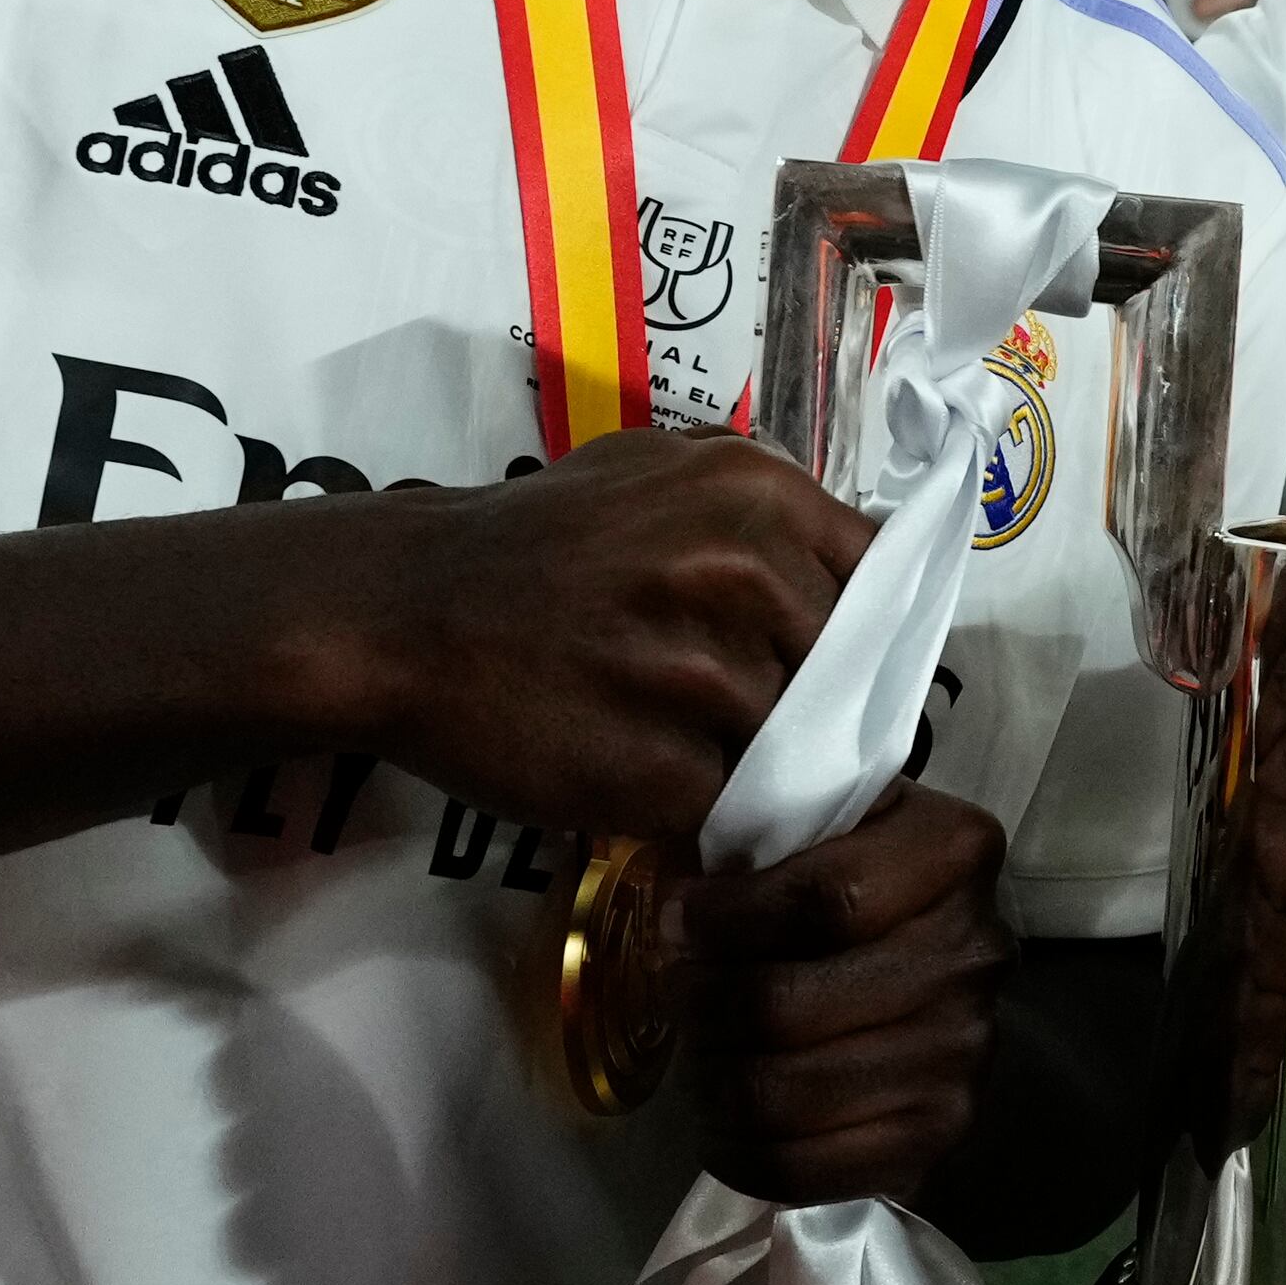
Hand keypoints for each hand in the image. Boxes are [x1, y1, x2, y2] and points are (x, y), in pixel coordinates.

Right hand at [317, 431, 875, 846]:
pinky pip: (734, 807)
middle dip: (816, 704)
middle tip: (755, 718)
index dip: (867, 633)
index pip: (882, 583)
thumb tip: (864, 563)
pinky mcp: (664, 772)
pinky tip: (662, 785)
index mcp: (759, 494)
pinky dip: (711, 810)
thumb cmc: (535, 544)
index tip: (840, 662)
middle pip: (849, 673)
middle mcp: (744, 574)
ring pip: (796, 747)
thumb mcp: (657, 474)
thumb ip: (763, 511)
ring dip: (762, 764)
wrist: (402, 614)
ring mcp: (704, 678)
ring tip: (693, 747)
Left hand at [673, 782, 1011, 1205]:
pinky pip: (801, 1166)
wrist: (939, 973)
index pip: (826, 898)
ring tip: (702, 1050)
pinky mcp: (939, 1131)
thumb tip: (669, 886)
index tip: (678, 920)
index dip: (729, 917)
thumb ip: (755, 825)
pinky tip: (724, 1118)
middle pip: (788, 1005)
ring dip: (714, 1076)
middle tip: (678, 991)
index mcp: (955, 851)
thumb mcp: (824, 822)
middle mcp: (974, 952)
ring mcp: (964, 1050)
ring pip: (782, 1091)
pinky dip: (739, 1150)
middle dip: (703, 1003)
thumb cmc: (858, 883)